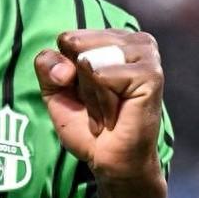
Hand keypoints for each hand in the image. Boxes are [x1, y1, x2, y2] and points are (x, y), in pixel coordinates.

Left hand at [34, 29, 163, 182]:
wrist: (109, 160)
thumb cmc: (87, 123)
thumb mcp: (55, 89)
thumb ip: (47, 65)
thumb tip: (65, 67)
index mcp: (114, 37)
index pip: (67, 38)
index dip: (66, 70)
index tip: (84, 92)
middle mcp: (135, 40)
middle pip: (76, 45)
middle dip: (78, 82)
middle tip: (98, 104)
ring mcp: (146, 55)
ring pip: (88, 60)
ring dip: (91, 94)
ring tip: (108, 110)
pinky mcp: (151, 75)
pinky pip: (103, 77)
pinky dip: (102, 103)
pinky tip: (117, 115)